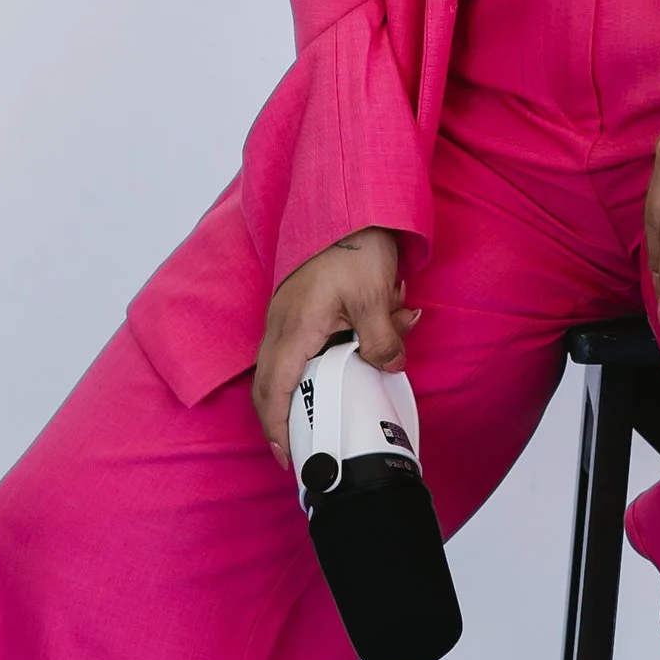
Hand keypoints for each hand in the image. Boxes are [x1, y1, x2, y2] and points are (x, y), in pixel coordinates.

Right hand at [252, 229, 413, 452]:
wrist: (350, 205)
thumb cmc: (354, 245)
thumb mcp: (374, 295)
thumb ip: (381, 338)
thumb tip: (389, 367)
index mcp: (294, 329)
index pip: (275, 390)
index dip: (276, 426)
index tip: (286, 455)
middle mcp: (281, 326)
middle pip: (270, 386)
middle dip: (281, 420)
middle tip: (298, 450)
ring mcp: (286, 318)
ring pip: (288, 368)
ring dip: (313, 387)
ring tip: (338, 404)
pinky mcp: (298, 310)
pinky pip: (304, 347)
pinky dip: (327, 360)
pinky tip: (365, 348)